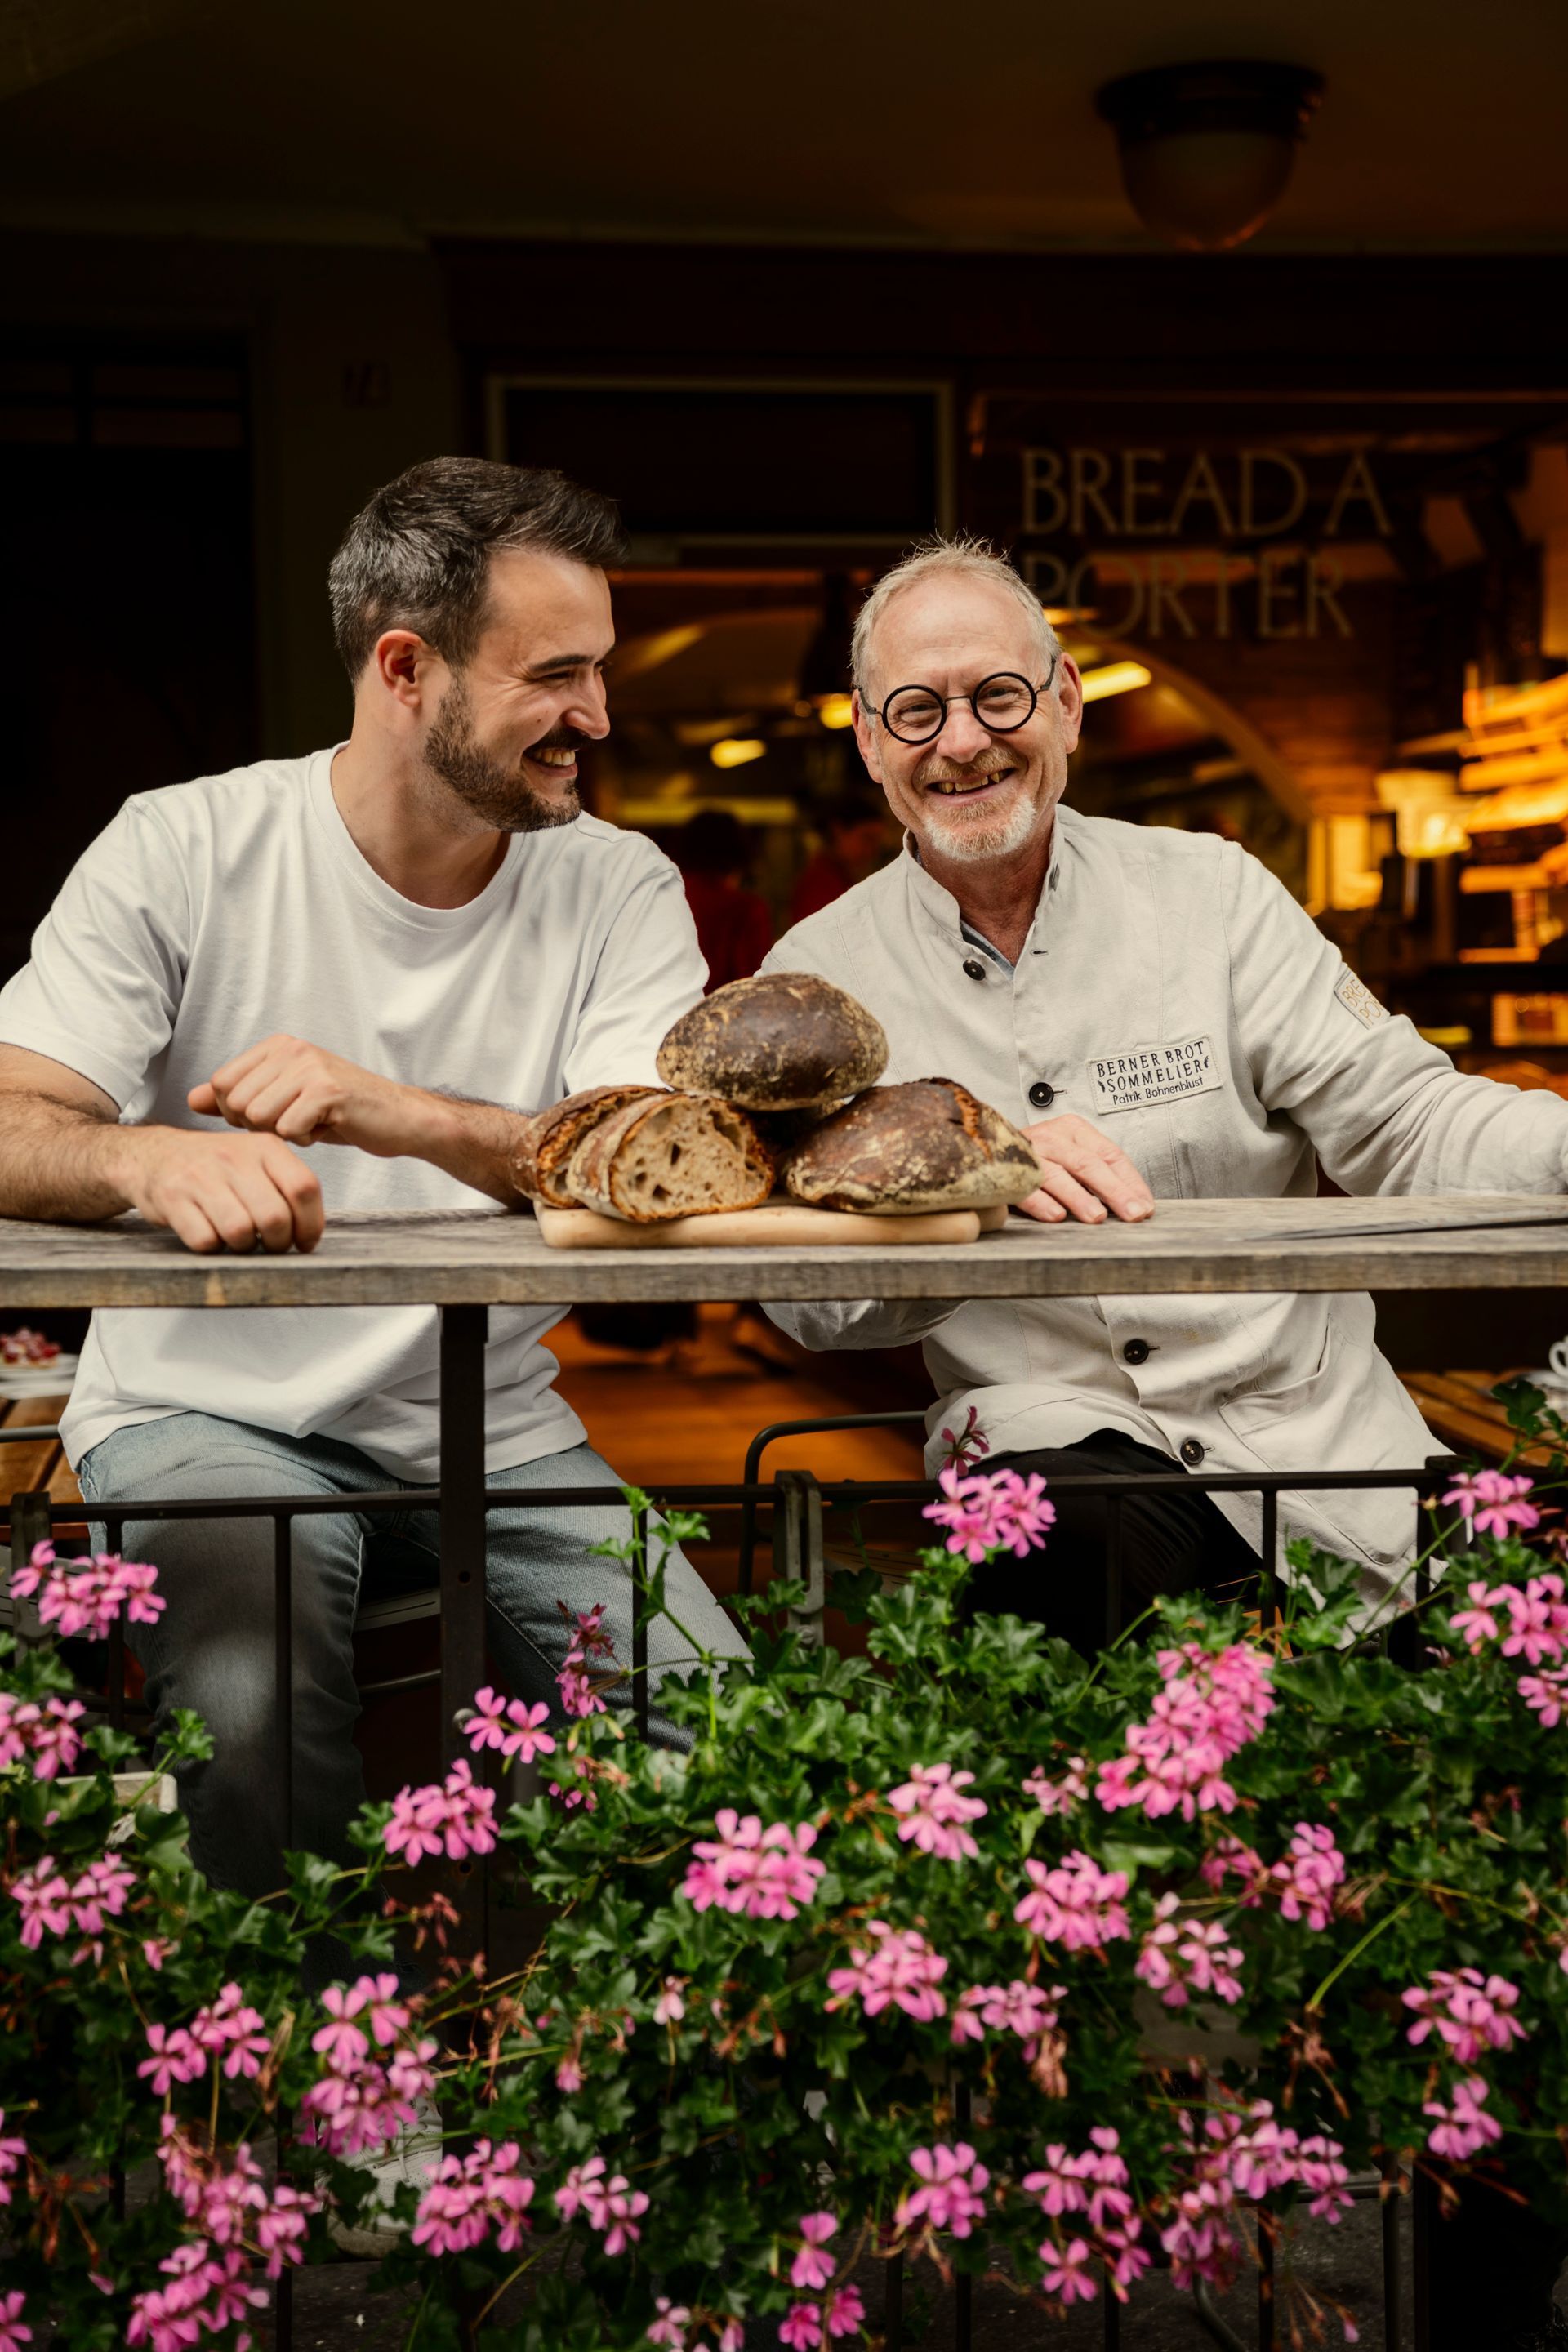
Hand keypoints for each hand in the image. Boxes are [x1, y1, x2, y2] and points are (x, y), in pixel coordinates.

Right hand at [120, 1126, 323, 1253]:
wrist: (154, 1156)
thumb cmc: (214, 1166)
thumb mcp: (256, 1160)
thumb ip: (287, 1185)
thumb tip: (311, 1230)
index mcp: (265, 1147)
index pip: (304, 1188)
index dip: (311, 1224)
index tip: (305, 1242)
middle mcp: (234, 1158)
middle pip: (275, 1217)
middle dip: (278, 1243)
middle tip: (271, 1245)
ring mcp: (201, 1177)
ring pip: (241, 1232)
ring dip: (245, 1247)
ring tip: (240, 1239)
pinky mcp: (173, 1198)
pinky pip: (206, 1240)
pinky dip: (213, 1247)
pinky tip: (212, 1235)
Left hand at [189, 1035, 420, 1158]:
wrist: (398, 1118)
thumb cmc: (339, 1112)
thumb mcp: (283, 1102)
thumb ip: (237, 1099)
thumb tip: (192, 1099)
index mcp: (276, 1045)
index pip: (222, 1084)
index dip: (238, 1113)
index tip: (275, 1114)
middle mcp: (291, 1048)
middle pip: (237, 1103)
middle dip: (261, 1126)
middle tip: (297, 1121)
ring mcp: (310, 1066)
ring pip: (258, 1116)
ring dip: (284, 1133)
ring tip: (313, 1123)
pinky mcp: (328, 1090)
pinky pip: (287, 1129)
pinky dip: (305, 1140)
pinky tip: (328, 1128)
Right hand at [1018, 1113, 1153, 1224]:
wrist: (985, 1149)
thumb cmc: (1038, 1160)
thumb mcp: (1071, 1157)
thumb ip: (1098, 1176)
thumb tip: (1136, 1205)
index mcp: (1073, 1130)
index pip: (1110, 1155)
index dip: (1130, 1182)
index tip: (1144, 1206)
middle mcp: (1052, 1137)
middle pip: (1089, 1164)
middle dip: (1114, 1191)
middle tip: (1132, 1214)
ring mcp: (1028, 1153)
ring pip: (1059, 1175)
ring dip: (1079, 1198)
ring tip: (1097, 1217)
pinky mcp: (1006, 1171)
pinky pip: (1026, 1187)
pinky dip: (1041, 1202)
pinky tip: (1056, 1216)